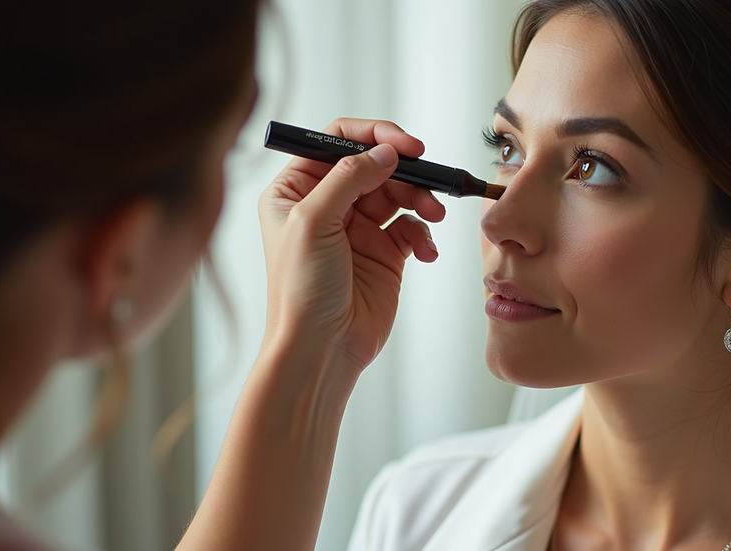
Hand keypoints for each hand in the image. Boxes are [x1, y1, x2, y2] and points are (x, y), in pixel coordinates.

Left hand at [258, 118, 445, 375]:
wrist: (322, 350)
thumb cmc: (301, 293)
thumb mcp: (312, 222)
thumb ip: (349, 178)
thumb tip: (386, 152)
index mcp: (296, 189)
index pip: (337, 141)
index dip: (373, 136)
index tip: (405, 145)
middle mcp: (327, 204)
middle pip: (375, 165)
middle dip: (405, 171)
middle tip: (428, 178)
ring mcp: (358, 229)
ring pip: (399, 193)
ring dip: (421, 199)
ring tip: (433, 215)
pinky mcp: (385, 253)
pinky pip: (413, 227)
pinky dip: (425, 233)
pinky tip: (426, 251)